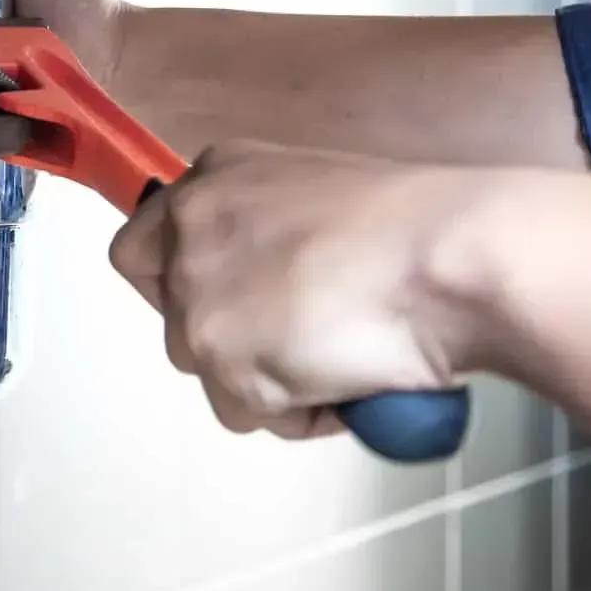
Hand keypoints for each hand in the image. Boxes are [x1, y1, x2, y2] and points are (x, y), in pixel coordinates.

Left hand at [108, 141, 518, 438]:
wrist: (449, 258)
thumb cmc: (416, 228)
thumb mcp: (315, 198)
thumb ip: (265, 231)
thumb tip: (266, 280)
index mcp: (213, 178)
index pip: (140, 248)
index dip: (178, 289)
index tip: (227, 310)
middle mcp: (189, 228)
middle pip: (173, 318)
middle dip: (230, 341)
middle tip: (300, 339)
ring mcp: (198, 293)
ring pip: (208, 370)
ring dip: (268, 379)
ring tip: (340, 355)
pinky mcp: (222, 356)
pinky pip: (249, 412)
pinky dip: (297, 412)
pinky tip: (345, 378)